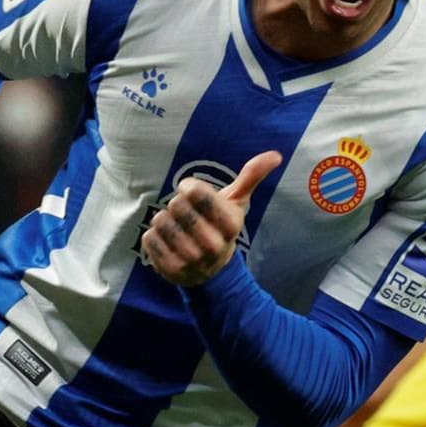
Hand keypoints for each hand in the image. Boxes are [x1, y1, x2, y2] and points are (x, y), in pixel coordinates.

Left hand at [141, 150, 281, 287]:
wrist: (210, 271)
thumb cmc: (220, 227)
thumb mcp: (237, 203)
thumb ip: (251, 177)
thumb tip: (276, 155)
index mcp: (230, 225)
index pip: (197, 192)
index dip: (190, 187)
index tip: (192, 193)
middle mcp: (213, 245)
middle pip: (177, 205)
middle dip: (177, 204)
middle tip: (185, 213)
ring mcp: (192, 260)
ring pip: (161, 221)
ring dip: (164, 219)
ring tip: (176, 227)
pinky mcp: (171, 270)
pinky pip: (149, 238)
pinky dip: (153, 235)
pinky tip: (166, 241)